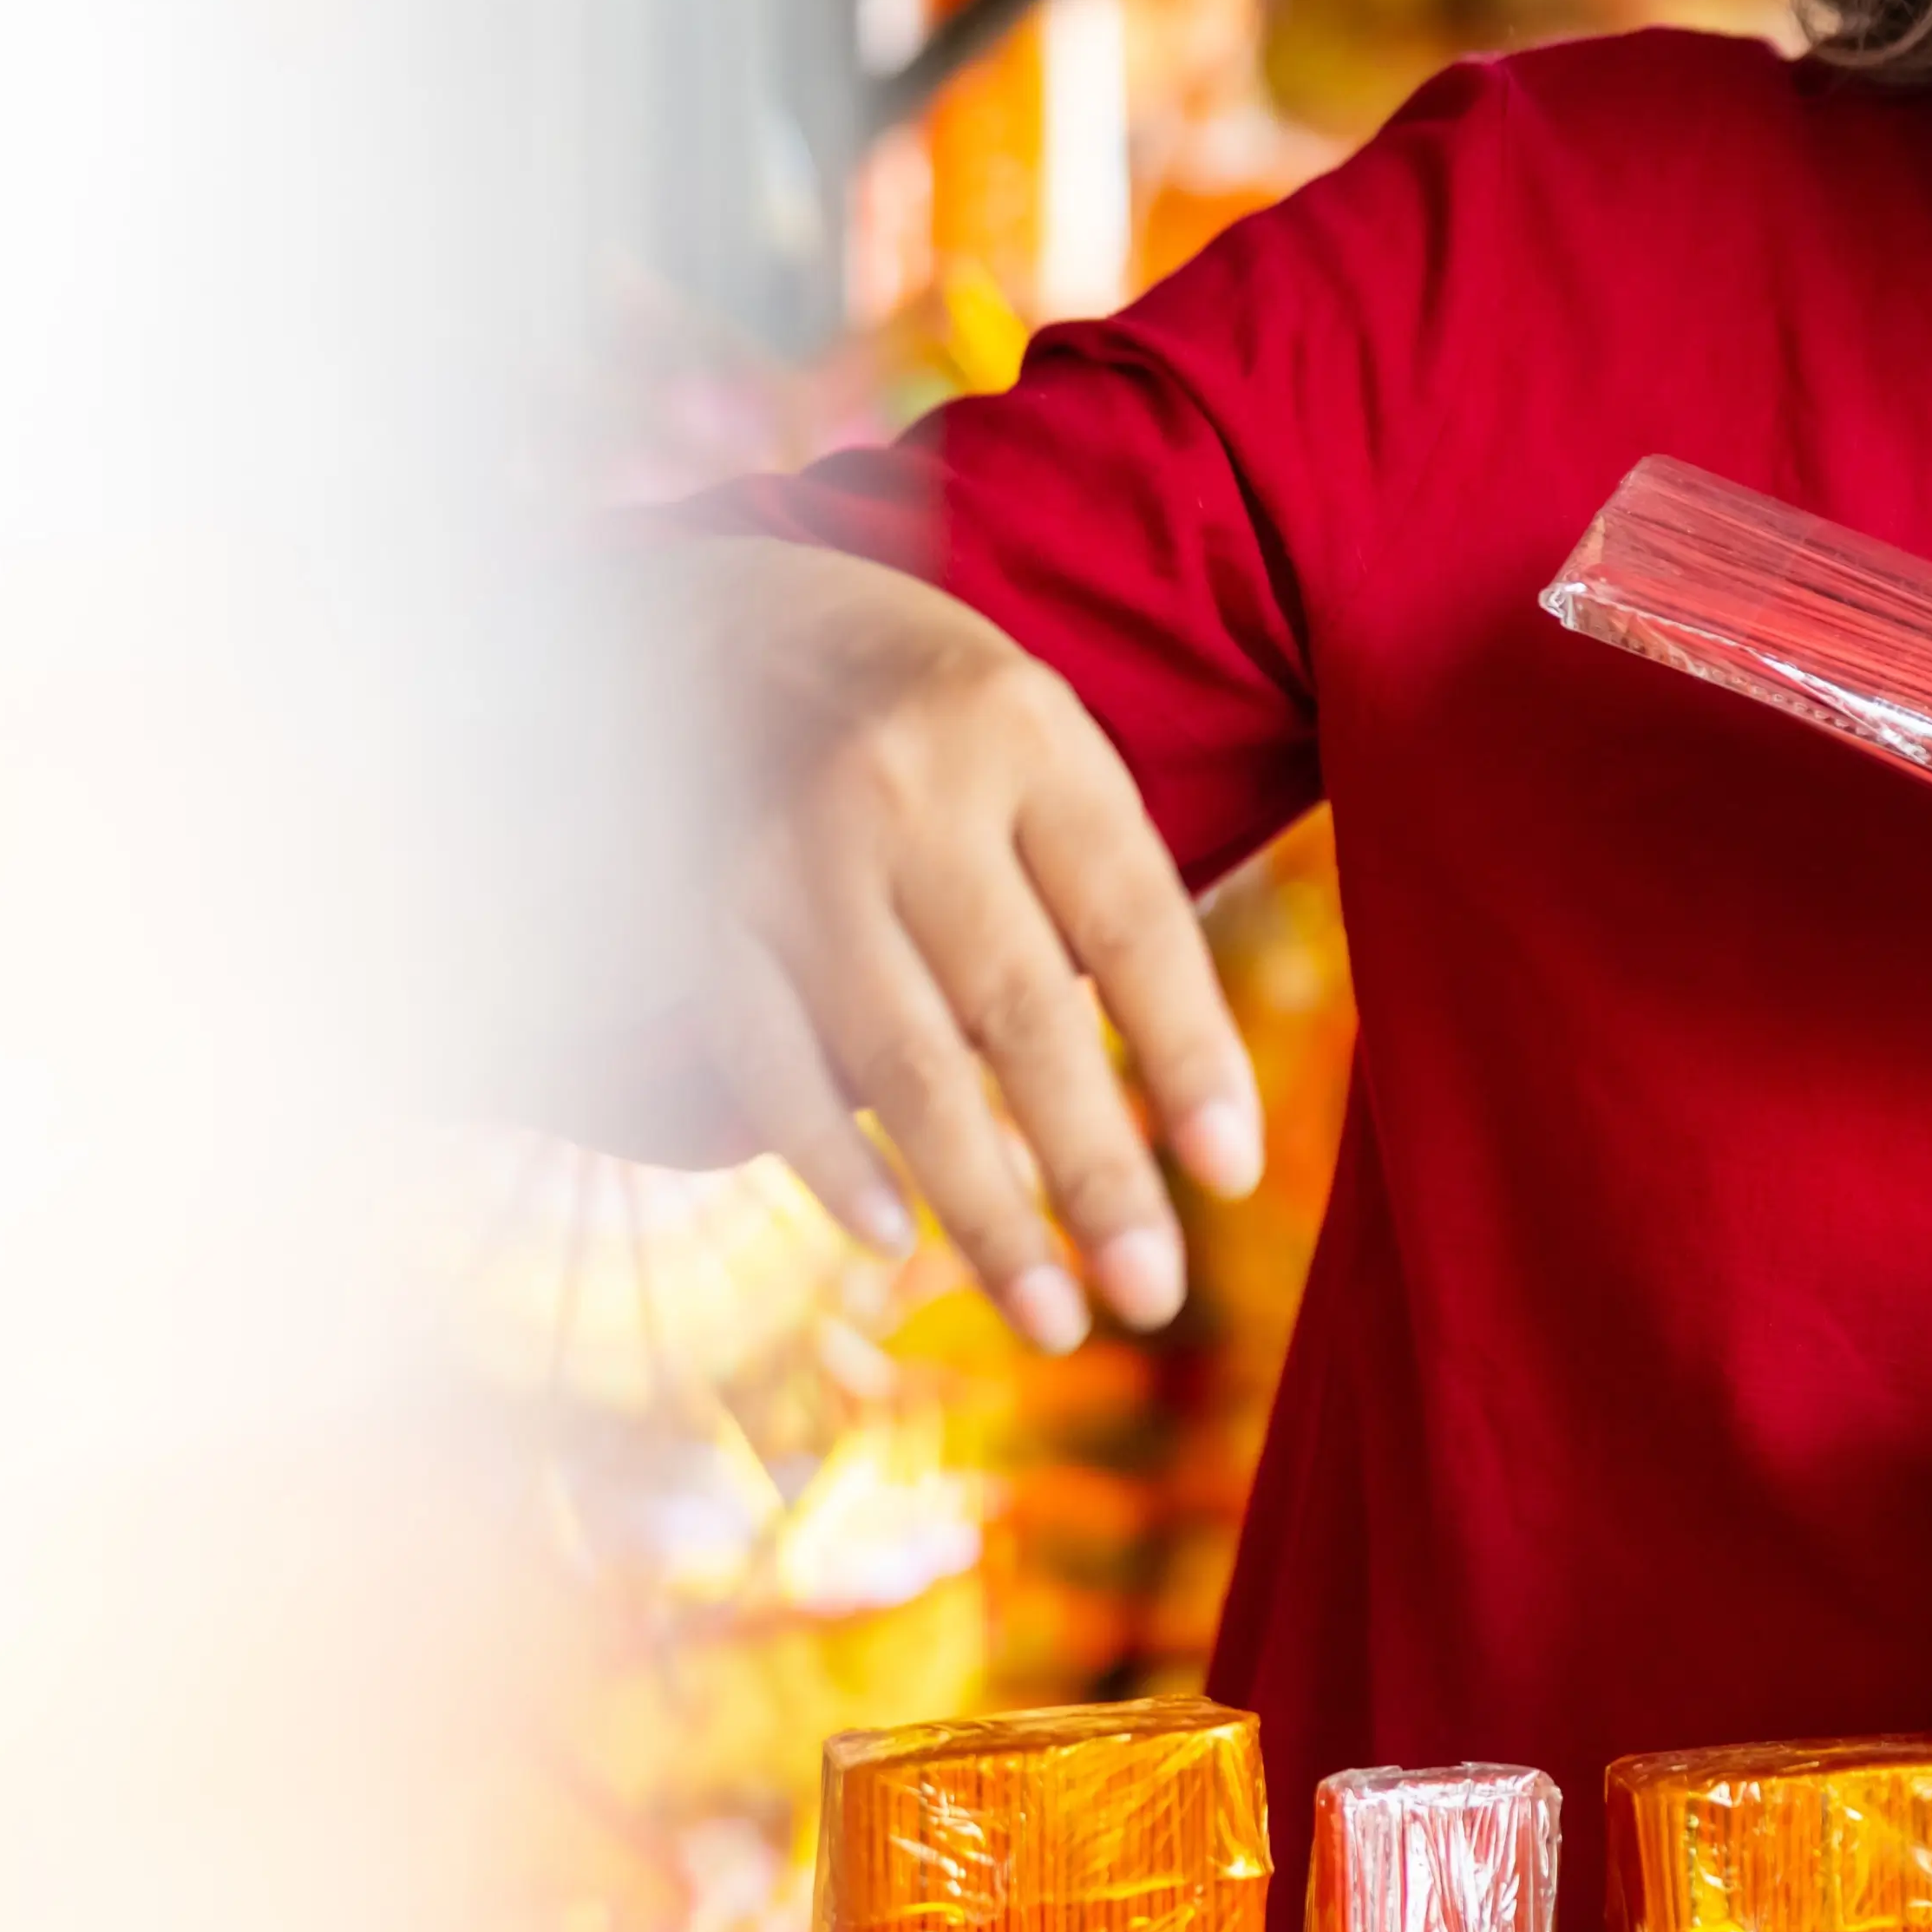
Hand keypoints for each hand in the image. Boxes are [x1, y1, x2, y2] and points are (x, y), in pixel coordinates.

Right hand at [665, 537, 1262, 1349]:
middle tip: (1154, 1296)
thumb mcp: (1039, 745)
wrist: (721, 617)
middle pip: (1022, 1015)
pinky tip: (893, 1238)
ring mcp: (791, 850)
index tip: (1236, 1175)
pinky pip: (772, 1057)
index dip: (1189, 1055)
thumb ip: (1094, 892)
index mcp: (1030, 737)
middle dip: (1094, 1173)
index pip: (1134, 922)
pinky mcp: (696, 905)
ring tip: (1056, 1315)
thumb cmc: (933, 717)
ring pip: (904, 1065)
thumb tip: (1170, 1103)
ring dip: (984, 1207)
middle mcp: (910, 791)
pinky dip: (834, 1157)